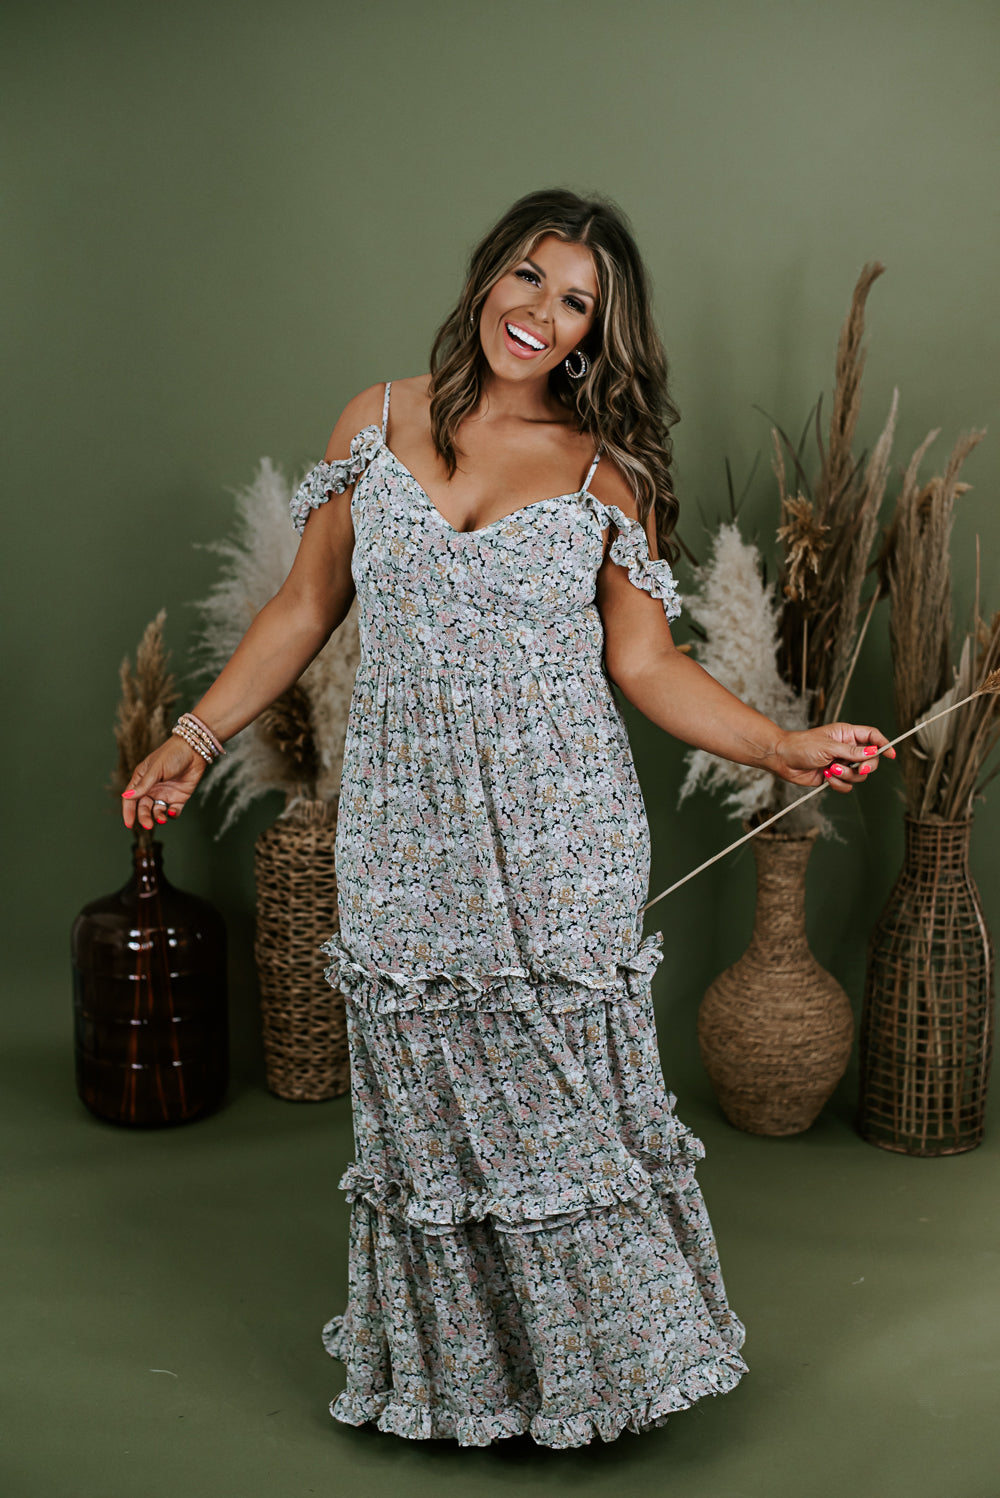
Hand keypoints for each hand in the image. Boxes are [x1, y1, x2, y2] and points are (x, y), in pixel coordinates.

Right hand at [121, 736, 207, 829]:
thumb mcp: (155, 770)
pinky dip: (172, 814)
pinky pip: (173, 811)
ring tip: (162, 818)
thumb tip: (126, 797)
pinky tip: (172, 811)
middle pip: (144, 807)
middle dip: (144, 817)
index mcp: (141, 779)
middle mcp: (152, 788)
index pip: (131, 798)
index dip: (128, 811)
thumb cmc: (172, 754)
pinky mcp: (179, 797)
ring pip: (157, 811)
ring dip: (158, 817)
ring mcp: (165, 793)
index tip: (128, 823)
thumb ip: (143, 785)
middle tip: (148, 825)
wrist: (195, 750)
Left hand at [770, 722, 896, 793]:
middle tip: (858, 768)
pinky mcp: (834, 777)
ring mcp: (841, 763)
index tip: (891, 755)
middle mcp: (847, 749)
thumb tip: (873, 752)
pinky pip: (847, 786)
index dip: (884, 745)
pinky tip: (826, 777)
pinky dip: (839, 784)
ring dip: (847, 776)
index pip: (873, 737)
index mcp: (847, 734)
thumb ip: (852, 751)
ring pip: (859, 776)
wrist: (782, 759)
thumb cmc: (802, 745)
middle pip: (871, 760)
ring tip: (831, 770)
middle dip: (865, 767)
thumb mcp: (829, 747)